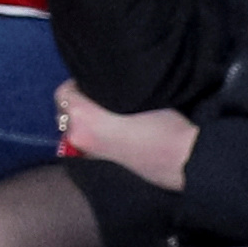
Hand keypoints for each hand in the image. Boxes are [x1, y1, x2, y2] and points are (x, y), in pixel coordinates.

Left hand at [54, 85, 193, 189]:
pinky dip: (91, 135)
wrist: (183, 158)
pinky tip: (111, 130)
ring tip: (106, 114)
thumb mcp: (134, 97)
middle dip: (78, 104)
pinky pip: (85, 144)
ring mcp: (87, 152)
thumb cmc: (163, 123)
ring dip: (84, 121)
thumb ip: (107, 92)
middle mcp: (77, 135)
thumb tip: (98, 88)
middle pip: (64, 112)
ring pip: (73, 129)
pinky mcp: (100, 164)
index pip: (63, 94)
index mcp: (82, 116)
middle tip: (98, 97)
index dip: (76, 84)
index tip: (92, 81)